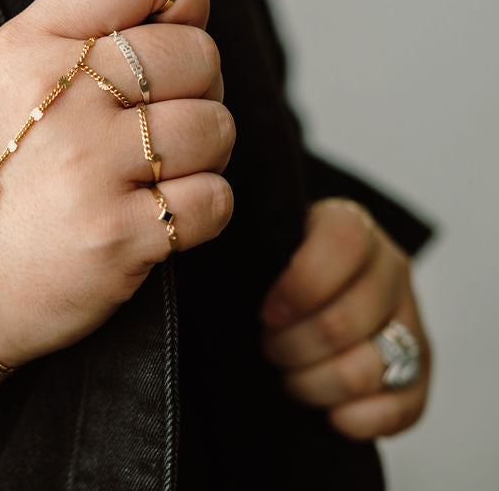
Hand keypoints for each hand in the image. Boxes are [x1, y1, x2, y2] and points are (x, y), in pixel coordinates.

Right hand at [0, 0, 234, 367]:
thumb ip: (74, 28)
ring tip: (153, 171)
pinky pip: (212, 200)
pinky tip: (154, 213)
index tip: (173, 31)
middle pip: (197, 55)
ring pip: (214, 128)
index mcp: (31, 45)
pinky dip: (199, 210)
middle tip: (159, 119)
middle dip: (196, 89)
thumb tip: (179, 5)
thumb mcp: (0, 73)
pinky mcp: (119, 235)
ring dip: (200, 155)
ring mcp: (91, 168)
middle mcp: (63, 97)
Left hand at [261, 198, 431, 438]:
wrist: (299, 294)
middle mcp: (389, 267)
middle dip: (290, 348)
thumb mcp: (259, 244)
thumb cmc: (268, 268)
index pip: (343, 244)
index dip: (301, 286)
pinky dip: (356, 419)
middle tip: (267, 348)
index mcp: (348, 223)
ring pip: (366, 369)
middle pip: (343, 321)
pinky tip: (327, 413)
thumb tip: (223, 259)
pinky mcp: (419, 369)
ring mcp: (409, 318)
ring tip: (289, 376)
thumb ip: (252, 249)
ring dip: (313, 384)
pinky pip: (401, 407)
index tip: (265, 312)